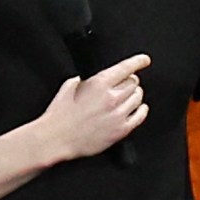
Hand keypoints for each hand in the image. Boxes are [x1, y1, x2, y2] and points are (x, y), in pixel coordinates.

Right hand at [36, 54, 150, 161]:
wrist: (56, 139)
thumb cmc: (58, 115)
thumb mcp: (67, 87)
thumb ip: (83, 80)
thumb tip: (89, 79)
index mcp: (98, 85)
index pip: (125, 68)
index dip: (137, 62)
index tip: (144, 60)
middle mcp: (111, 98)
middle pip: (134, 83)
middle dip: (130, 81)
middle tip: (124, 83)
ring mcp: (118, 115)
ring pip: (138, 98)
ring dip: (135, 94)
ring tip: (128, 95)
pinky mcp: (121, 130)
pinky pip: (140, 116)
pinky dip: (141, 110)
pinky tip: (139, 108)